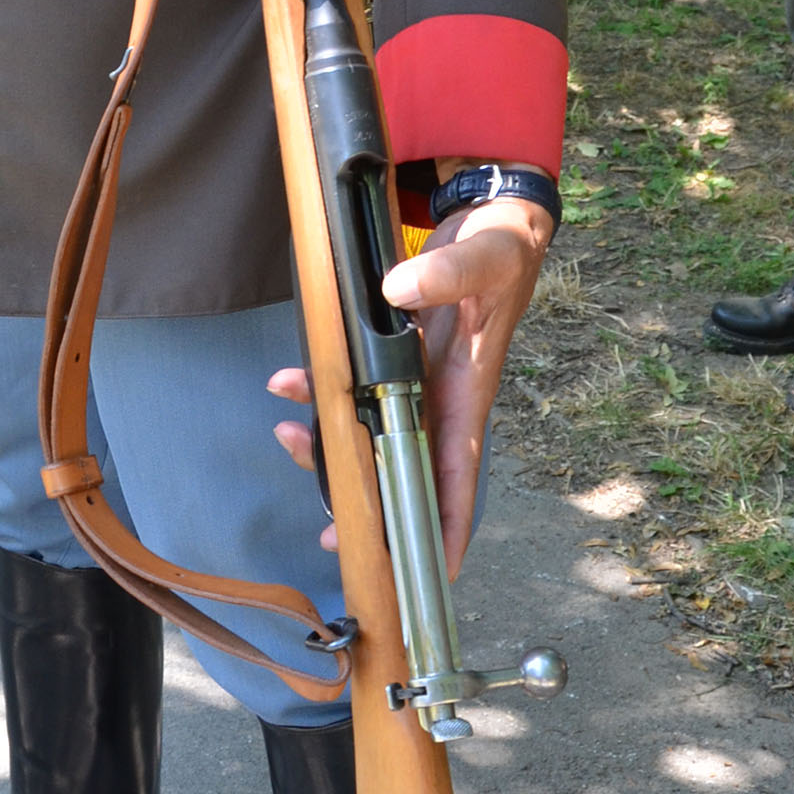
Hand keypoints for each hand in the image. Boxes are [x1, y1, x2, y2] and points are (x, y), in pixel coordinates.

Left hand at [270, 195, 555, 578]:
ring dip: (331, 446)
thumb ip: (447, 272)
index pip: (459, 474)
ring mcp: (416, 379)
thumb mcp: (486, 255)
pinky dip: (321, 391)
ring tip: (290, 436)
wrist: (493, 217)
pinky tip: (291, 381)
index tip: (433, 576)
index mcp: (468, 391)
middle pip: (404, 469)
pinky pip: (354, 387)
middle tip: (333, 538)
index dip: (447, 526)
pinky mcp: (395, 355)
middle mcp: (441, 396)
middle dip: (371, 508)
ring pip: (371, 433)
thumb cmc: (503, 246)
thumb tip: (398, 292)